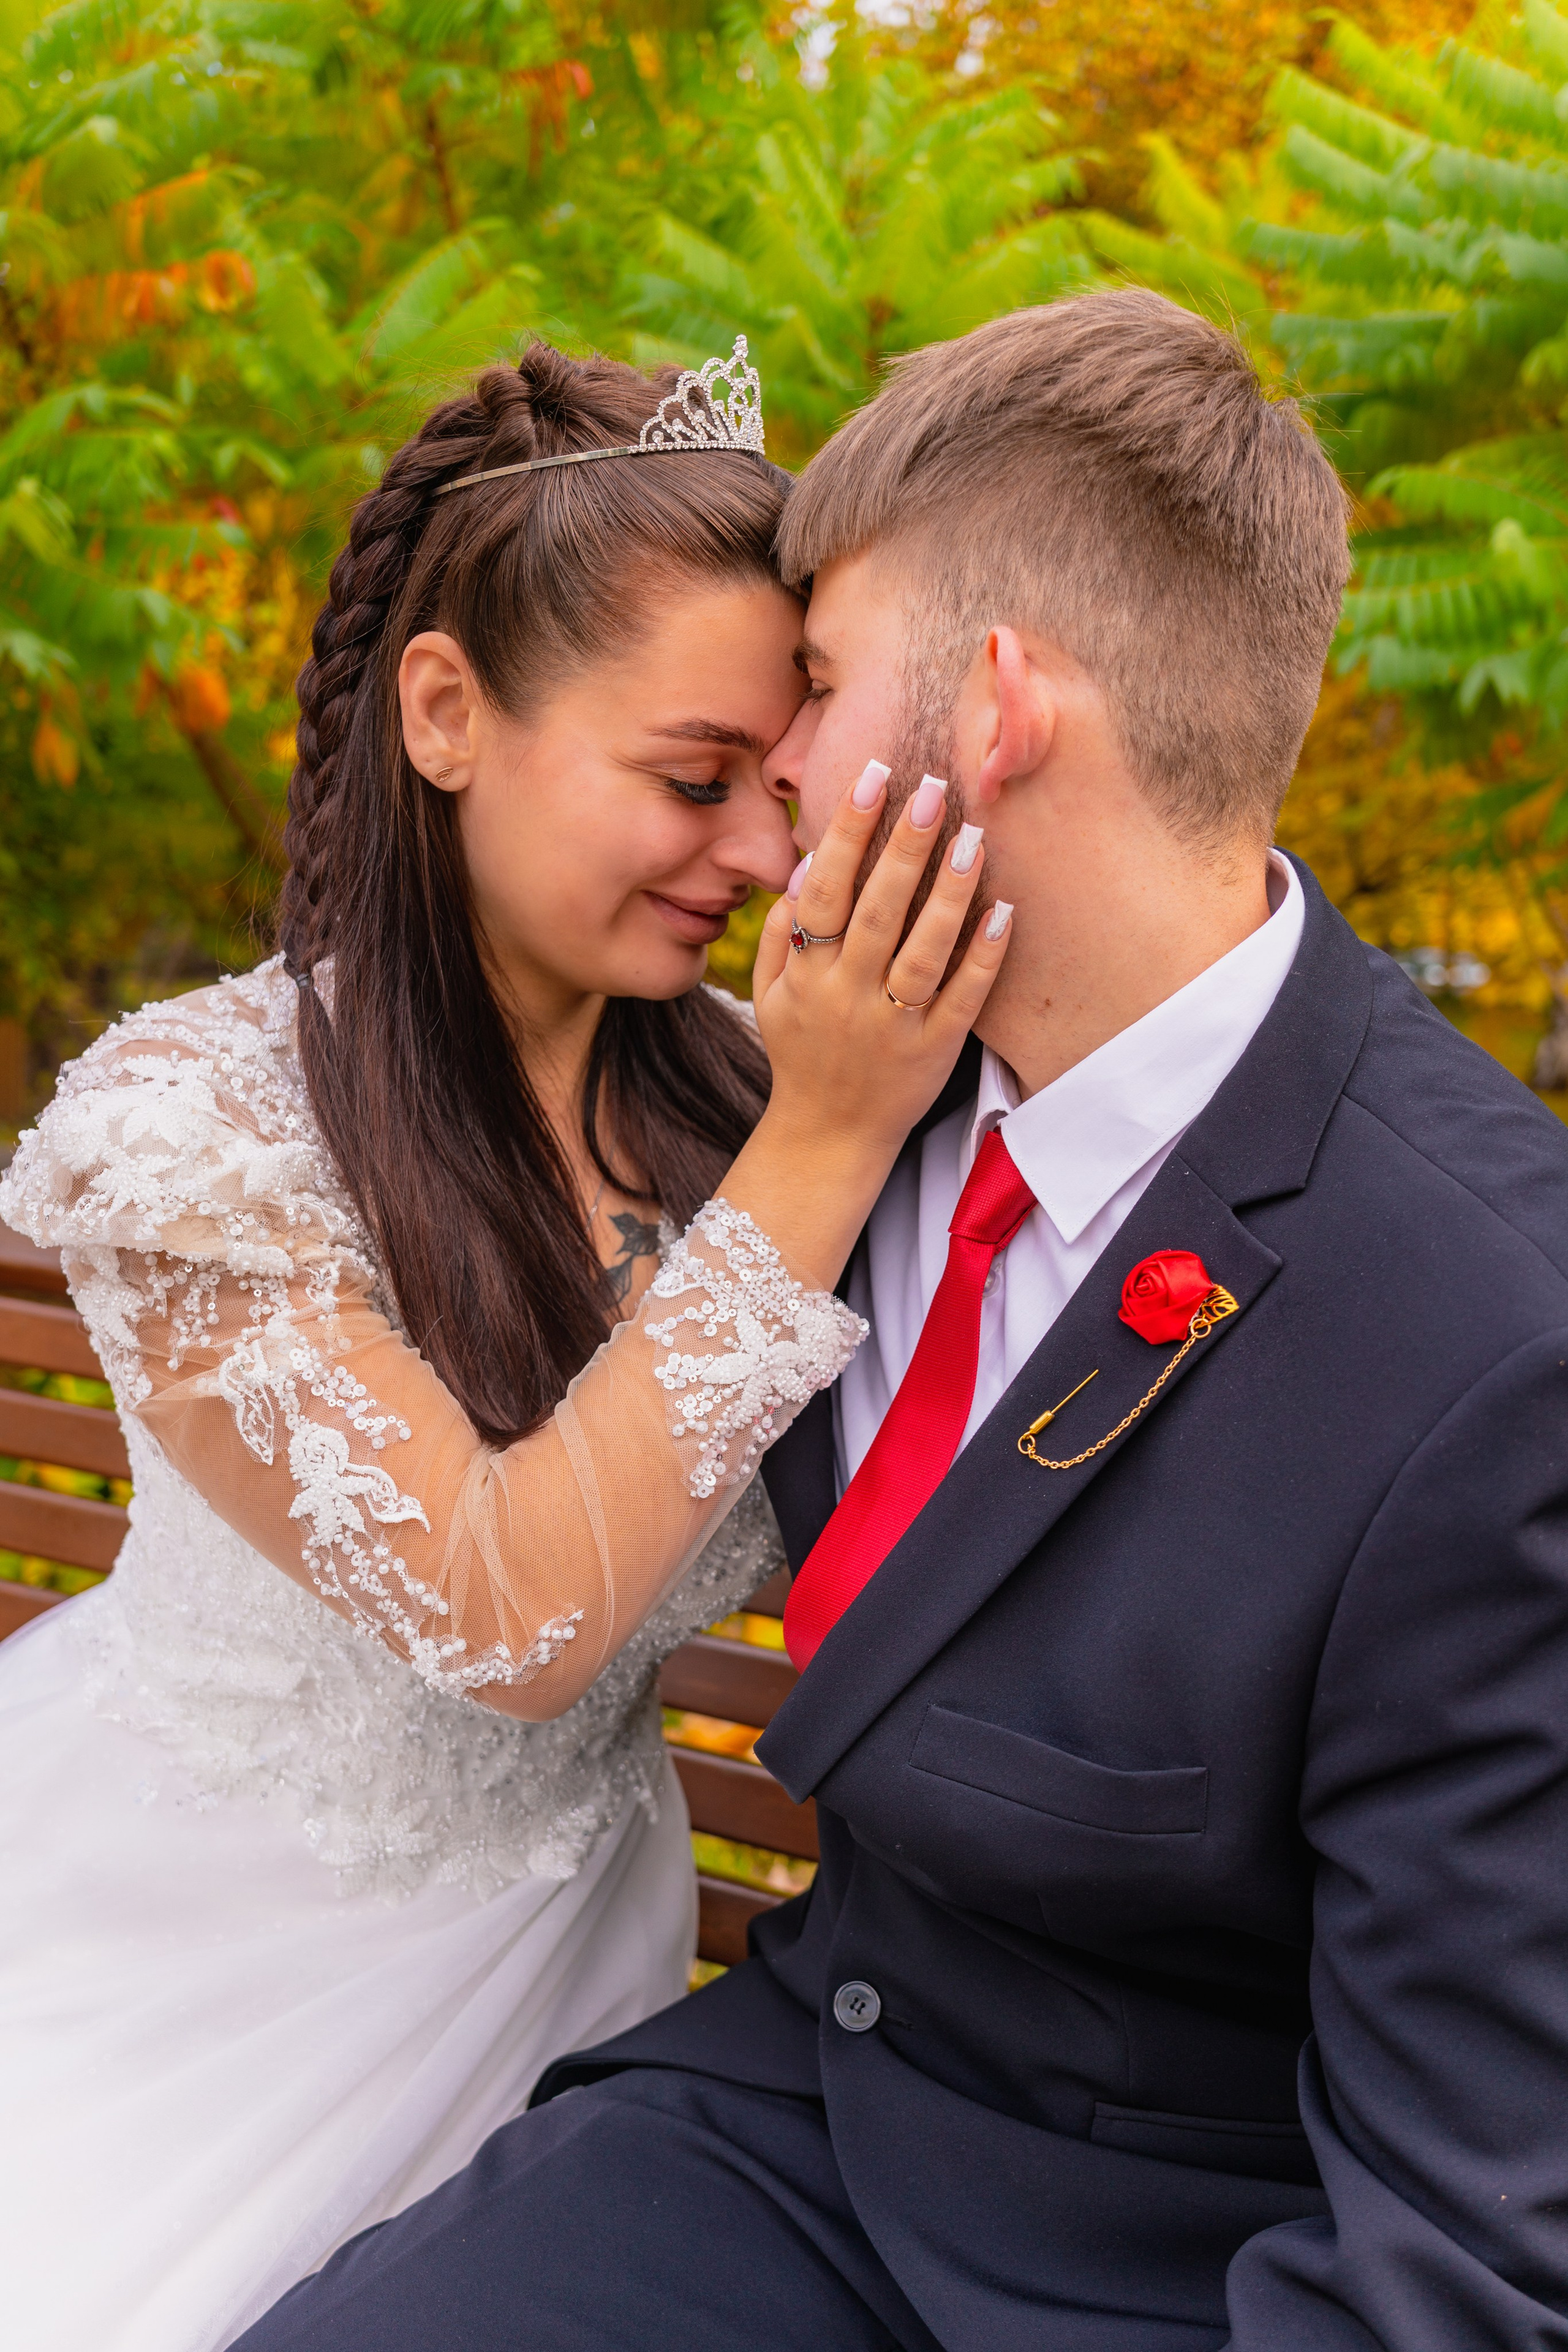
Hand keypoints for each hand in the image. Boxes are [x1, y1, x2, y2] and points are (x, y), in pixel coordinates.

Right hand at [718, 762, 1010, 1289]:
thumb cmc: (803, 1055)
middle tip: (933, 787)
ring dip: (948, 894)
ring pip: (922, 951)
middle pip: (876, 909)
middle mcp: (847, 995)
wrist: (827, 1138)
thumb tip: (807, 866)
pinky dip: (982, 958)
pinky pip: (962, 999)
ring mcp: (892, 1024)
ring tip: (974, 838)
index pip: (825, 890)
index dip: (847, 831)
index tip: (873, 777)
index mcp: (808, 974)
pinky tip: (1004, 913)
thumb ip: (784, 934)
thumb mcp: (774, 997)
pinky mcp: (933, 1051)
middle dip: (904, 845)